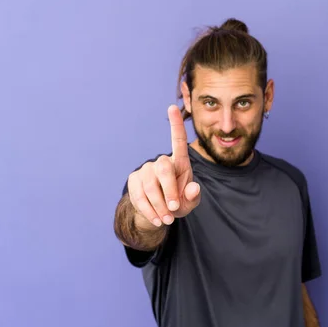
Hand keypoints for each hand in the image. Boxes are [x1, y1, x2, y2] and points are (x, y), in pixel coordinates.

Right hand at [127, 105, 200, 226]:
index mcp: (179, 163)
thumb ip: (194, 197)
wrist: (159, 213)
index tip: (172, 106)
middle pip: (163, 168)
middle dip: (169, 191)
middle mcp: (161, 162)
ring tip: (167, 219)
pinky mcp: (134, 181)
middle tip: (174, 209)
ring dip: (159, 206)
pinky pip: (139, 196)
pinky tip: (157, 220)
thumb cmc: (178, 202)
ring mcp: (145, 170)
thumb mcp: (189, 203)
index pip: (178, 141)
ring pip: (150, 186)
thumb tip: (194, 188)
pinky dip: (149, 211)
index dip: (176, 124)